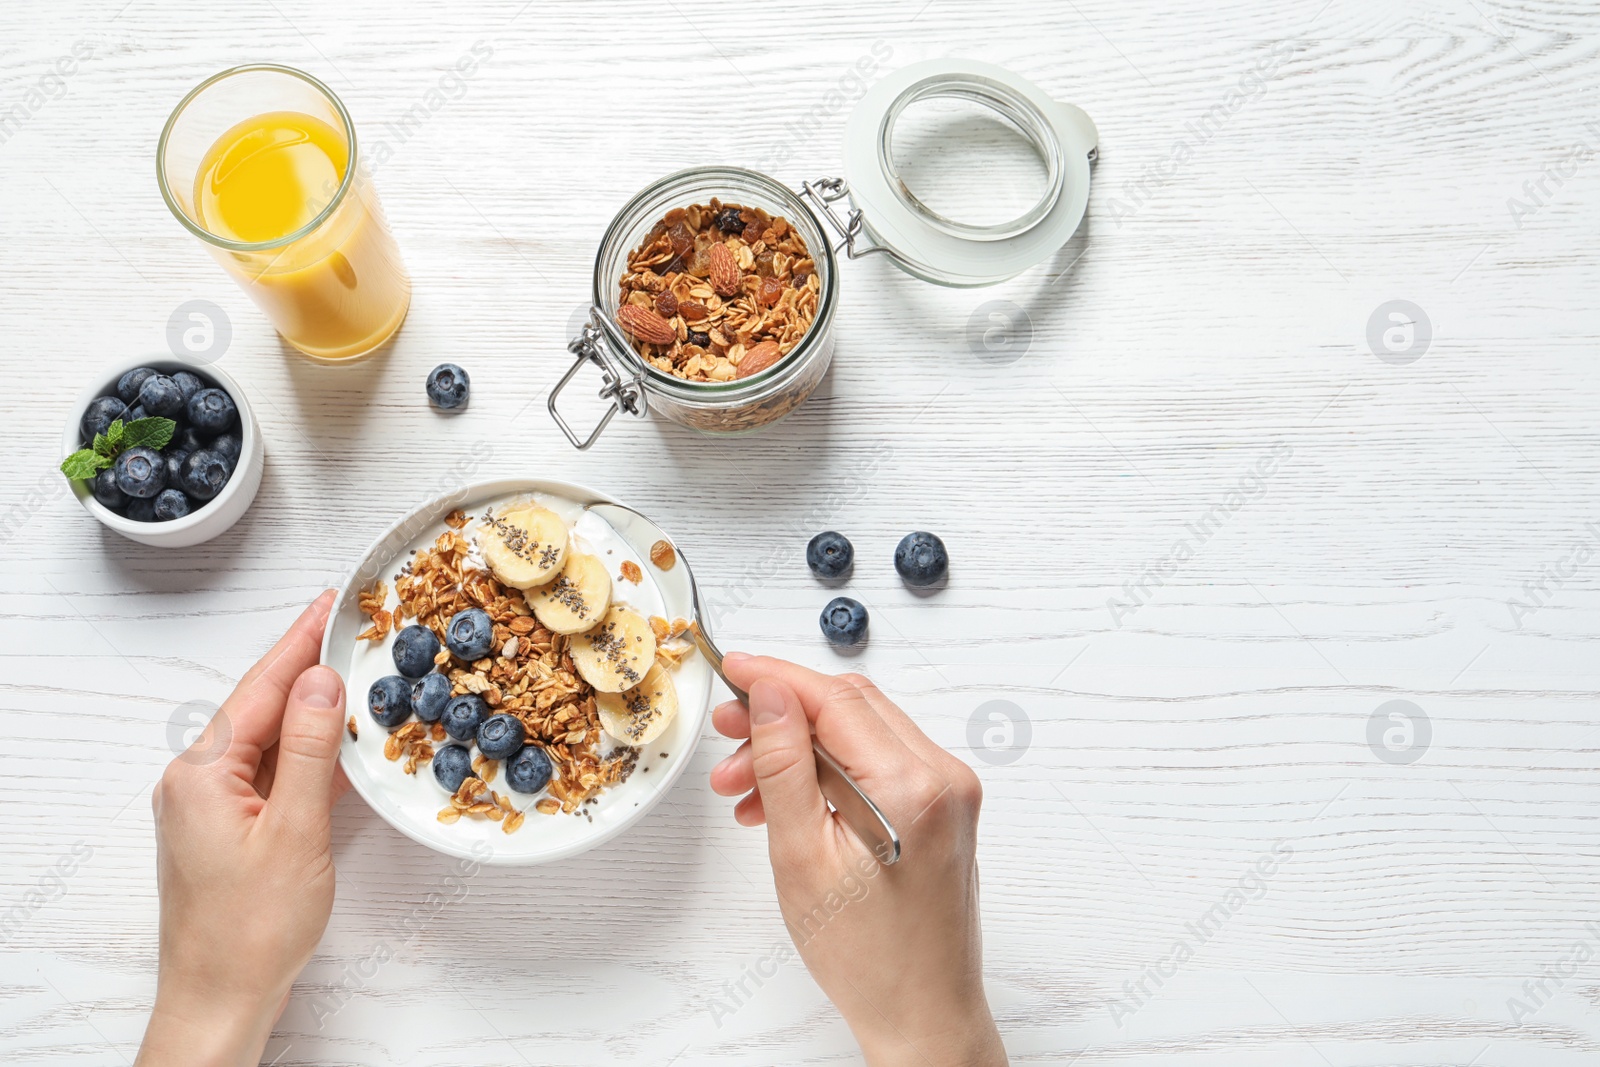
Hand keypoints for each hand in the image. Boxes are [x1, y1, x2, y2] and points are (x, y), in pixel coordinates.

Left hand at [136, 590, 348, 1066]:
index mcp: (200, 774)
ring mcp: (208, 807)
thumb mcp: (293, 830)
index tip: (331, 604)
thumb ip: (306, 749)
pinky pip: (268, 771)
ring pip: (265, 738)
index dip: (300, 642)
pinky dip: (303, 751)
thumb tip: (319, 680)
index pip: (260, 688)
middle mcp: (194, 782)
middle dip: (306, 665)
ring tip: (351, 672)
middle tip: (349, 626)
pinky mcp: (227, 830)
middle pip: (259, 705)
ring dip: (308, 708)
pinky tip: (334, 742)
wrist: (222, 999)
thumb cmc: (251, 929)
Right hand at [710, 654, 1004, 1066]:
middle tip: (725, 732)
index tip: (732, 669)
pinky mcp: (942, 809)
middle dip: (782, 715)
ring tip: (740, 787)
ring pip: (860, 735)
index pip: (836, 700)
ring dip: (798, 749)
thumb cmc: (867, 957)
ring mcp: (949, 792)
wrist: (921, 1015)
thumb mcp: (803, 856)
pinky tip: (780, 803)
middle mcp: (944, 778)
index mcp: (914, 787)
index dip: (777, 678)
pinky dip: (827, 773)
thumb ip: (785, 766)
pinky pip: (877, 765)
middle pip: (851, 709)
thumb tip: (771, 695)